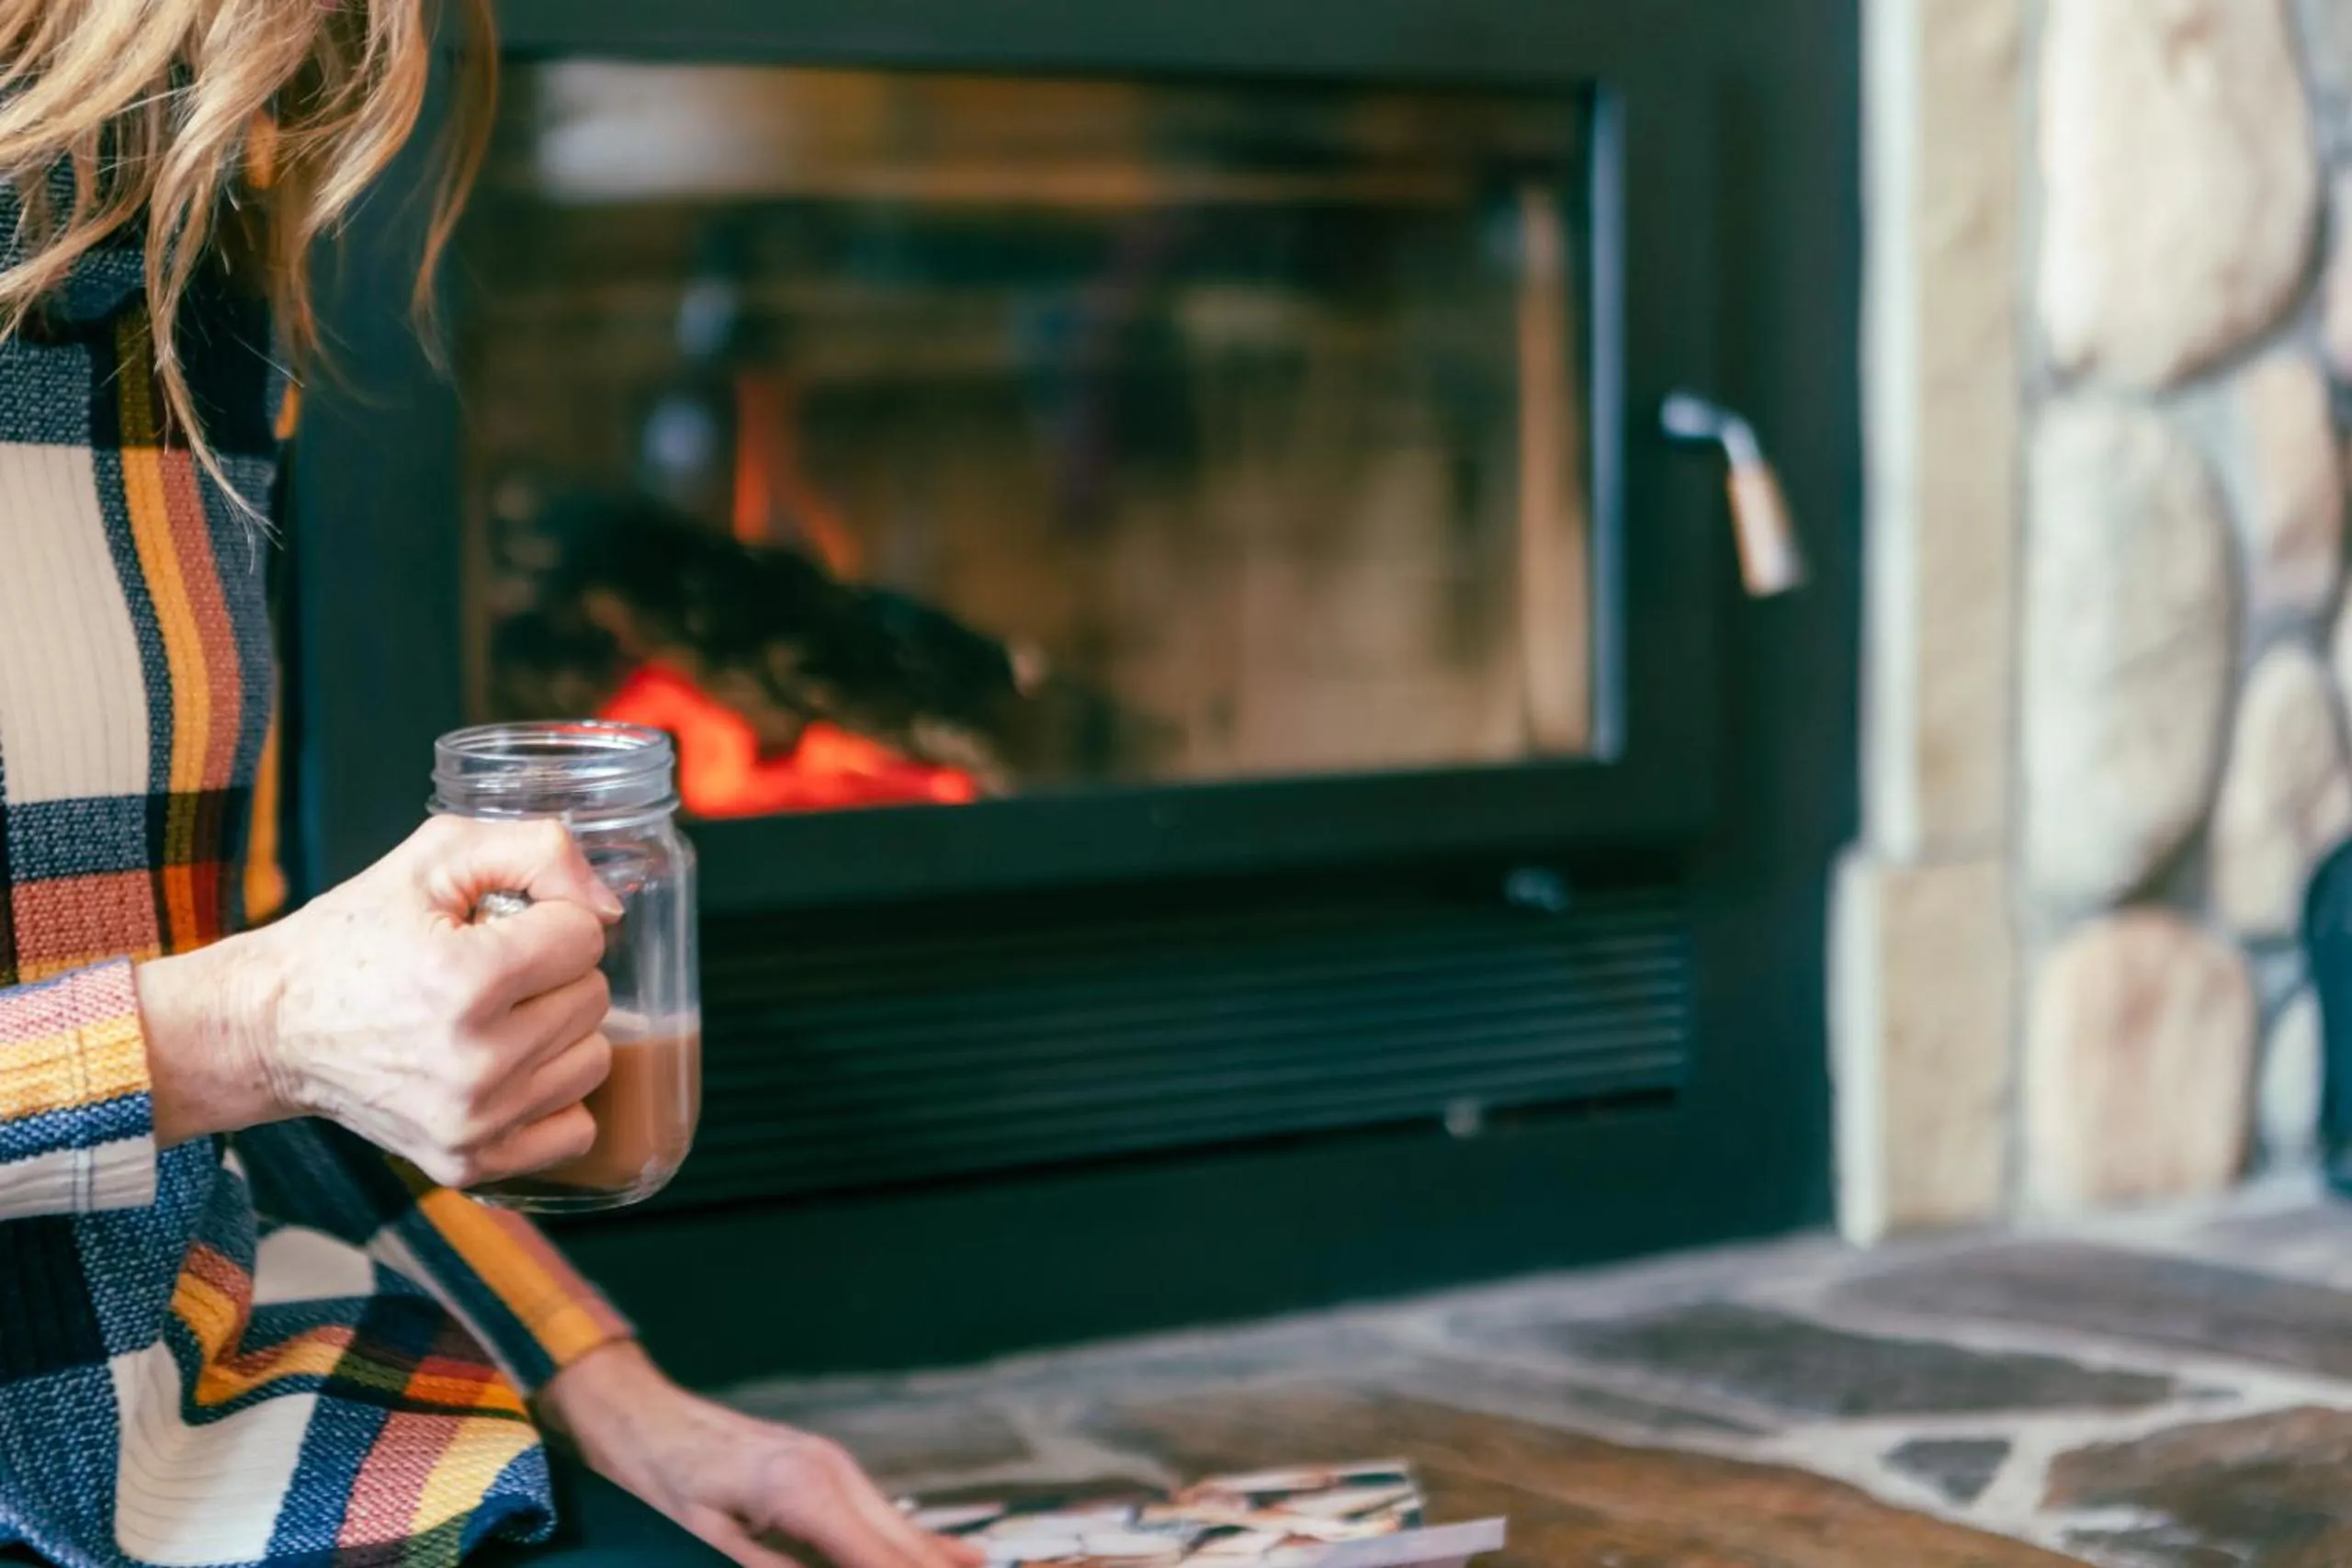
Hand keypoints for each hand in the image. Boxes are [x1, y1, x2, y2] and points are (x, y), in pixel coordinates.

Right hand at [138, 816, 622, 1186]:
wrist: (272, 1027)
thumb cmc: (355, 936)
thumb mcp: (436, 856)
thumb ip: (540, 852)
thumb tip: (610, 909)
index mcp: (464, 979)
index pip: (584, 937)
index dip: (546, 920)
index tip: (497, 928)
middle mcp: (473, 1062)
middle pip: (593, 999)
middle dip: (551, 975)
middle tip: (488, 975)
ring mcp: (472, 1122)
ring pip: (593, 1061)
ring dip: (556, 1034)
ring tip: (494, 1020)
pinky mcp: (468, 1164)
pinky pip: (576, 1130)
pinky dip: (552, 1097)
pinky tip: (506, 1070)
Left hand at [539, 1342, 986, 1567]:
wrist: (637, 1412)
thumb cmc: (657, 1477)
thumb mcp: (705, 1540)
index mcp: (802, 1492)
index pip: (880, 1561)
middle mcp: (831, 1471)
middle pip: (906, 1545)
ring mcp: (832, 1465)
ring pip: (901, 1529)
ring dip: (935, 1563)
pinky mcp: (823, 1468)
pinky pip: (882, 1515)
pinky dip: (914, 1543)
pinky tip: (948, 1557)